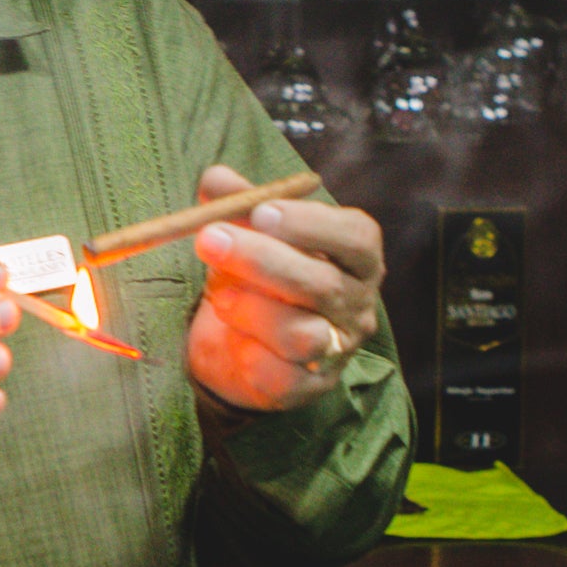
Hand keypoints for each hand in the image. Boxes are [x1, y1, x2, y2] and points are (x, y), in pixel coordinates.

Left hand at [187, 165, 384, 415]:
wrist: (236, 343)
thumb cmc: (255, 277)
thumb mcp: (246, 233)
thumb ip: (235, 203)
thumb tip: (215, 179)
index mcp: (355, 258)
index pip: (356, 237)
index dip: (311, 224)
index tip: (261, 212)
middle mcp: (357, 305)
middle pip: (324, 283)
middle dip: (261, 260)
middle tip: (210, 240)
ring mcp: (337, 349)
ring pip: (303, 334)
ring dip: (252, 310)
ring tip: (220, 296)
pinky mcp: (309, 387)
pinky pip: (282, 375)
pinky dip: (250, 355)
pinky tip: (233, 340)